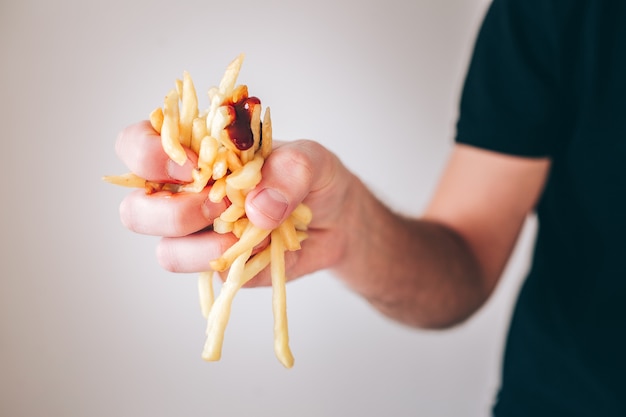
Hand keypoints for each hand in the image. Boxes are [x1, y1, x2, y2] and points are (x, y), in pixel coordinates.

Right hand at [115, 120, 356, 285]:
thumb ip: (288, 170)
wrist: (338, 220)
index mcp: (192, 151)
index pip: (136, 146)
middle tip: (220, 205)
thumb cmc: (312, 177)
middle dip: (174, 212)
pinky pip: (211, 275)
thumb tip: (257, 208)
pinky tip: (264, 248)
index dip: (148, 155)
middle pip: (136, 210)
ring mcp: (198, 236)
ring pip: (166, 252)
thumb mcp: (310, 159)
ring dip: (205, 247)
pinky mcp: (220, 266)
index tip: (191, 164)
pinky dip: (238, 264)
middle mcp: (184, 194)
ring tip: (248, 233)